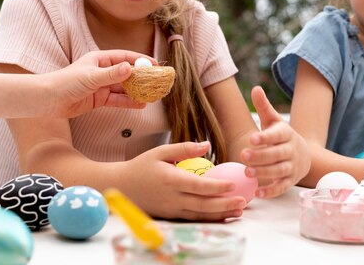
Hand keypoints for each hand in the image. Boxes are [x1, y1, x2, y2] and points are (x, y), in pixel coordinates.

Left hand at [46, 50, 156, 117]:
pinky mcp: (99, 99)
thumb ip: (111, 74)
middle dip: (141, 77)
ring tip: (151, 95)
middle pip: (126, 73)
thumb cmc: (65, 83)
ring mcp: (101, 86)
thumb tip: (130, 68)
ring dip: (136, 91)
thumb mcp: (91, 77)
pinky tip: (140, 104)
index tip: (154, 64)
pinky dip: (128, 102)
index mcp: (99, 59)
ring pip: (123, 88)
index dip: (140, 60)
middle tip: (156, 81)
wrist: (47, 101)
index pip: (124, 57)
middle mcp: (102, 71)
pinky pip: (117, 100)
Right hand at [125, 141, 246, 219]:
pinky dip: (209, 218)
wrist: (120, 187)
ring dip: (221, 214)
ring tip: (239, 211)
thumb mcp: (160, 152)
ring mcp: (171, 210)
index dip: (217, 186)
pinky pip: (193, 219)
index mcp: (171, 180)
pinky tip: (223, 215)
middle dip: (225, 204)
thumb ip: (184, 148)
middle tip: (243, 201)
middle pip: (203, 204)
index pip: (199, 186)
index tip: (233, 184)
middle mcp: (172, 198)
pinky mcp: (171, 216)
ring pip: (200, 215)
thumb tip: (207, 145)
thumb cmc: (141, 166)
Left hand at [240, 86, 310, 197]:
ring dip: (264, 173)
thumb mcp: (273, 121)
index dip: (265, 137)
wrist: (304, 154)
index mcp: (286, 133)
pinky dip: (271, 191)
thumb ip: (264, 106)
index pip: (277, 135)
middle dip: (261, 156)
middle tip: (243, 156)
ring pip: (279, 170)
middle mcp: (291, 150)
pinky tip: (258, 192)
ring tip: (247, 173)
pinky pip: (282, 187)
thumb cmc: (281, 136)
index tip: (252, 138)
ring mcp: (292, 166)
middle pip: (277, 154)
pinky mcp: (290, 181)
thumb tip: (255, 88)